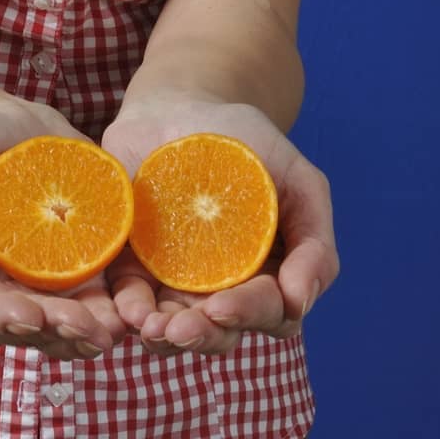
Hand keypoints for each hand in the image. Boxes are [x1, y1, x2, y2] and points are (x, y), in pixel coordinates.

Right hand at [0, 105, 126, 360]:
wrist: (7, 126)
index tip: (27, 316)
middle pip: (21, 327)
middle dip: (53, 330)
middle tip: (84, 326)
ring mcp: (35, 293)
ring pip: (58, 328)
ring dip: (84, 333)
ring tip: (110, 327)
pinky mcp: (74, 278)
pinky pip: (91, 305)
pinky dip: (108, 313)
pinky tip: (126, 313)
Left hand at [101, 97, 337, 358]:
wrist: (180, 103)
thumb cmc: (245, 140)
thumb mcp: (296, 178)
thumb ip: (313, 240)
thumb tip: (300, 301)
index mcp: (268, 273)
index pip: (269, 311)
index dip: (249, 314)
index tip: (223, 307)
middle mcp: (223, 287)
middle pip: (220, 332)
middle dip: (202, 335)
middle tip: (179, 329)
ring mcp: (175, 280)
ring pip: (174, 329)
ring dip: (164, 336)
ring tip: (149, 326)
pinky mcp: (133, 264)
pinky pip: (130, 299)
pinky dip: (128, 310)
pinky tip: (126, 311)